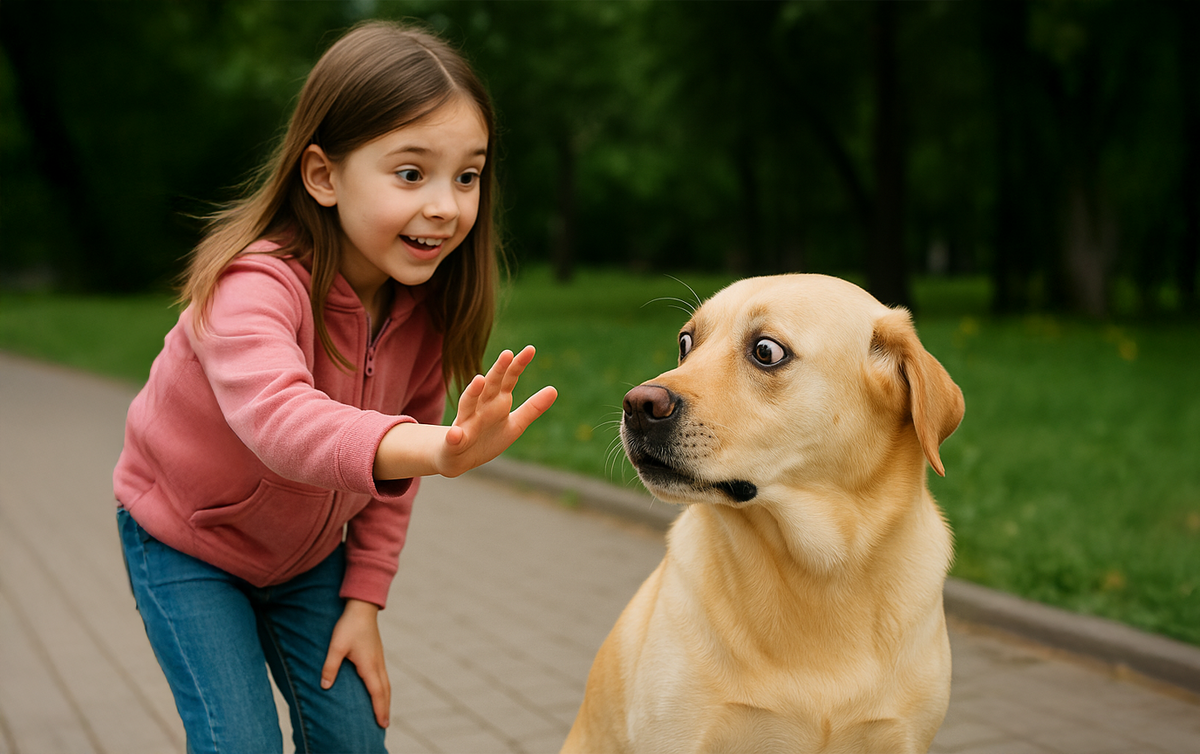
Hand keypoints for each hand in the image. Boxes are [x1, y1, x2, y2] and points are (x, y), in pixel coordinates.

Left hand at [321, 599, 389, 727]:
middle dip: (385, 708)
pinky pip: (383, 676)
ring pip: (386, 683)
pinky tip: (379, 690)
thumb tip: (326, 687)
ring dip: (386, 699)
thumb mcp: (336, 647)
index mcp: (369, 665)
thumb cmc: (349, 626)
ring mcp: (379, 658)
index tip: (382, 723)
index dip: (379, 708)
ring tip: (384, 711)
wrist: (362, 607)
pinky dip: (384, 688)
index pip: (376, 692)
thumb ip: (330, 667)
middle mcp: (377, 664)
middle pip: (385, 690)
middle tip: (385, 724)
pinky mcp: (377, 654)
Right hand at [372, 346, 556, 480]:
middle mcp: (480, 407)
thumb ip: (532, 408)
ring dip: (472, 392)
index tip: (530, 349)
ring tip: (479, 380)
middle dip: (497, 370)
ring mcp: (466, 423)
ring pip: (467, 404)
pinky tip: (455, 433)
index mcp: (497, 401)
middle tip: (507, 353)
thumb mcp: (515, 424)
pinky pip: (454, 438)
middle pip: (489, 385)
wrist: (458, 458)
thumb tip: (554, 389)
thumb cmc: (487, 437)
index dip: (518, 365)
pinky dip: (454, 436)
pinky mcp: (454, 442)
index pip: (508, 379)